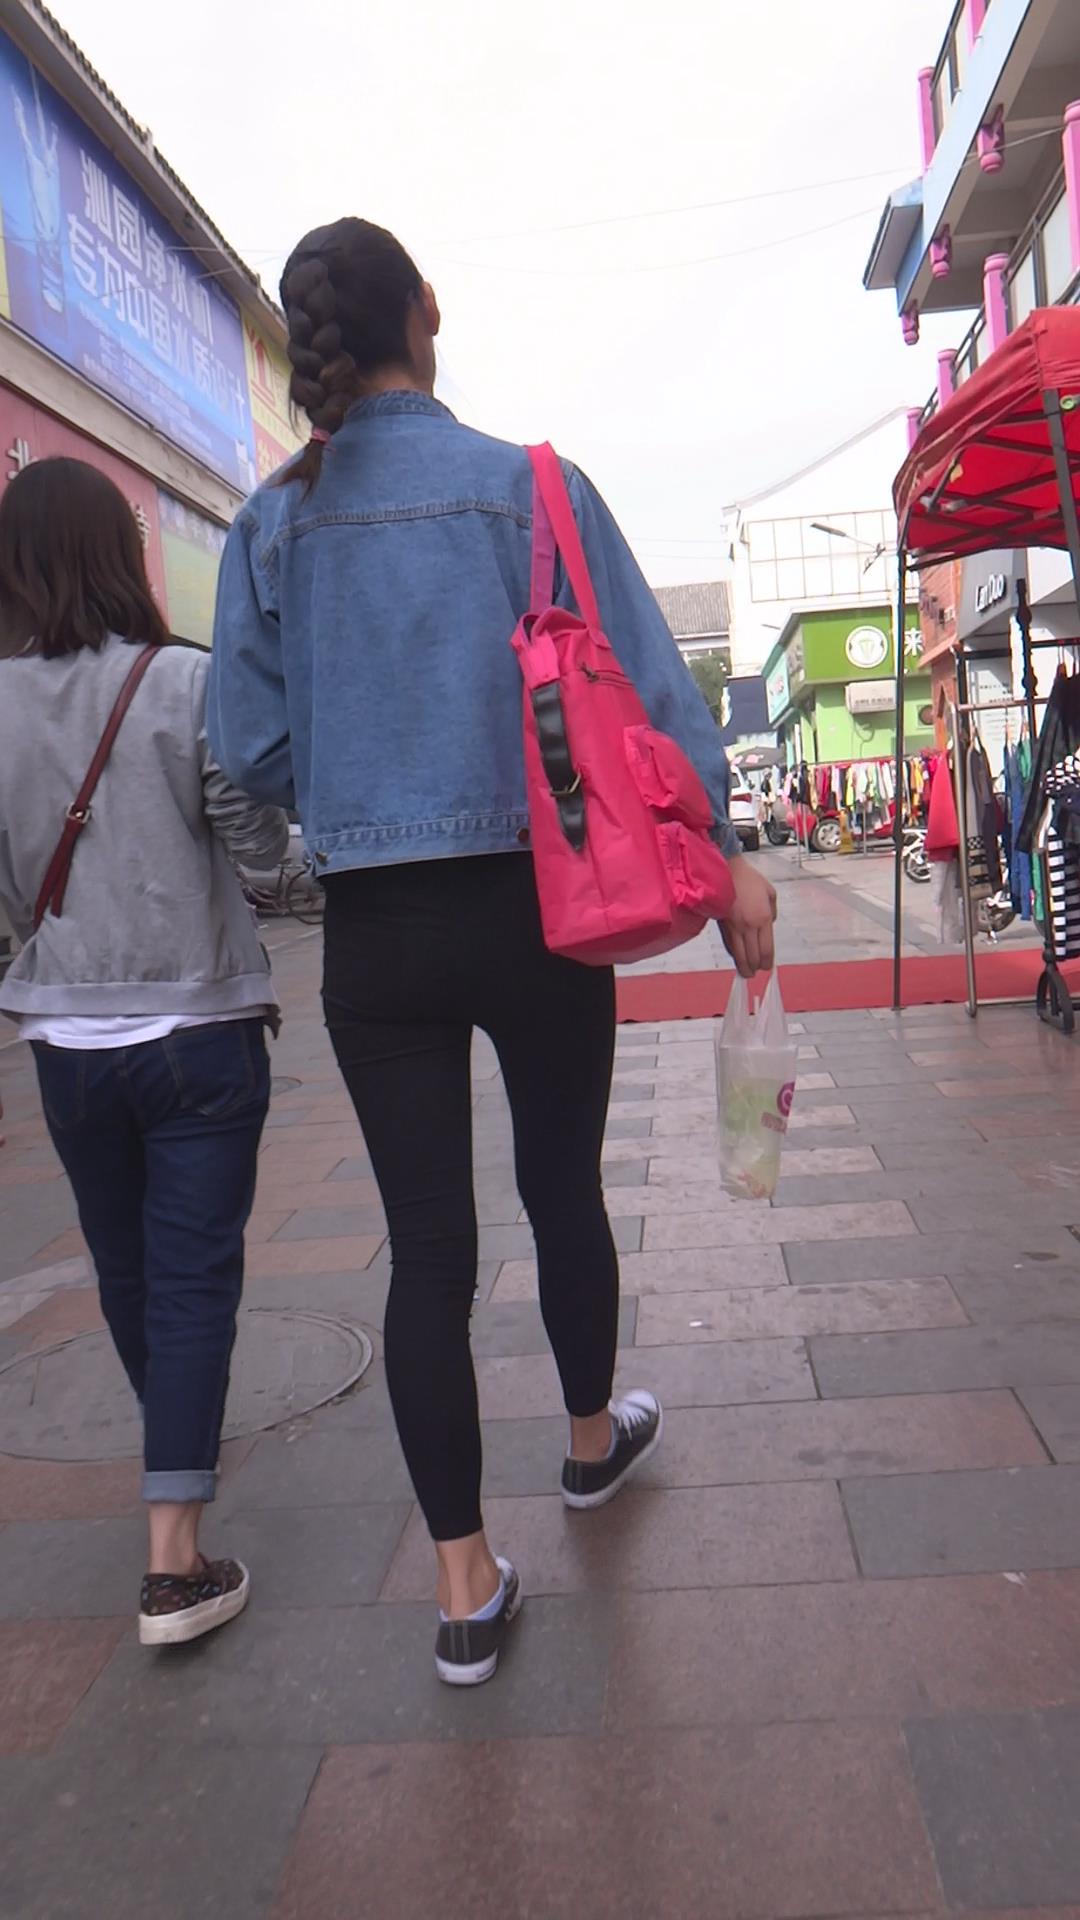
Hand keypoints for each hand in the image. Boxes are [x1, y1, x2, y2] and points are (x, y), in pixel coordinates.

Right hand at [719, 854, 776, 978]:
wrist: (725, 870)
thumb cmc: (748, 878)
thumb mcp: (770, 892)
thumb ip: (772, 911)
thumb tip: (769, 924)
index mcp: (762, 918)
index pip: (766, 949)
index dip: (766, 962)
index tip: (767, 967)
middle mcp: (748, 926)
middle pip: (752, 956)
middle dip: (755, 967)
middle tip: (756, 972)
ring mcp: (734, 927)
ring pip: (739, 955)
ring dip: (743, 966)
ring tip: (746, 973)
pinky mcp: (722, 926)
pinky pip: (729, 945)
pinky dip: (734, 955)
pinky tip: (736, 958)